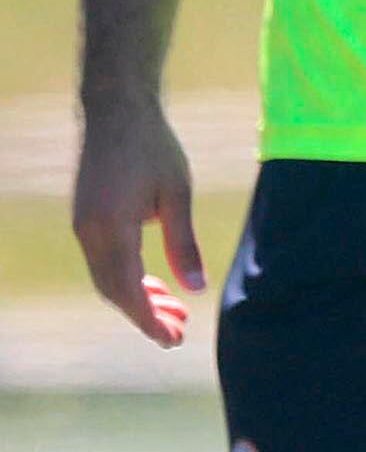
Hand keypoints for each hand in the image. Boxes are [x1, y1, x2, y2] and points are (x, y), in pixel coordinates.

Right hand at [71, 92, 203, 348]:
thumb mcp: (177, 195)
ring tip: (172, 311)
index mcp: (111, 229)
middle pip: (113, 291)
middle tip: (179, 331)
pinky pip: (103, 261)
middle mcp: (89, 232)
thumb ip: (184, 244)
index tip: (172, 339)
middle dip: (144, 315)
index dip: (148, 320)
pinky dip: (126, 278)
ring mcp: (82, 226)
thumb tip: (195, 289)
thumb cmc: (154, 148)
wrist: (117, 112)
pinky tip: (152, 283)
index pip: (128, 290)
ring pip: (106, 278)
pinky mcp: (85, 218)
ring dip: (136, 298)